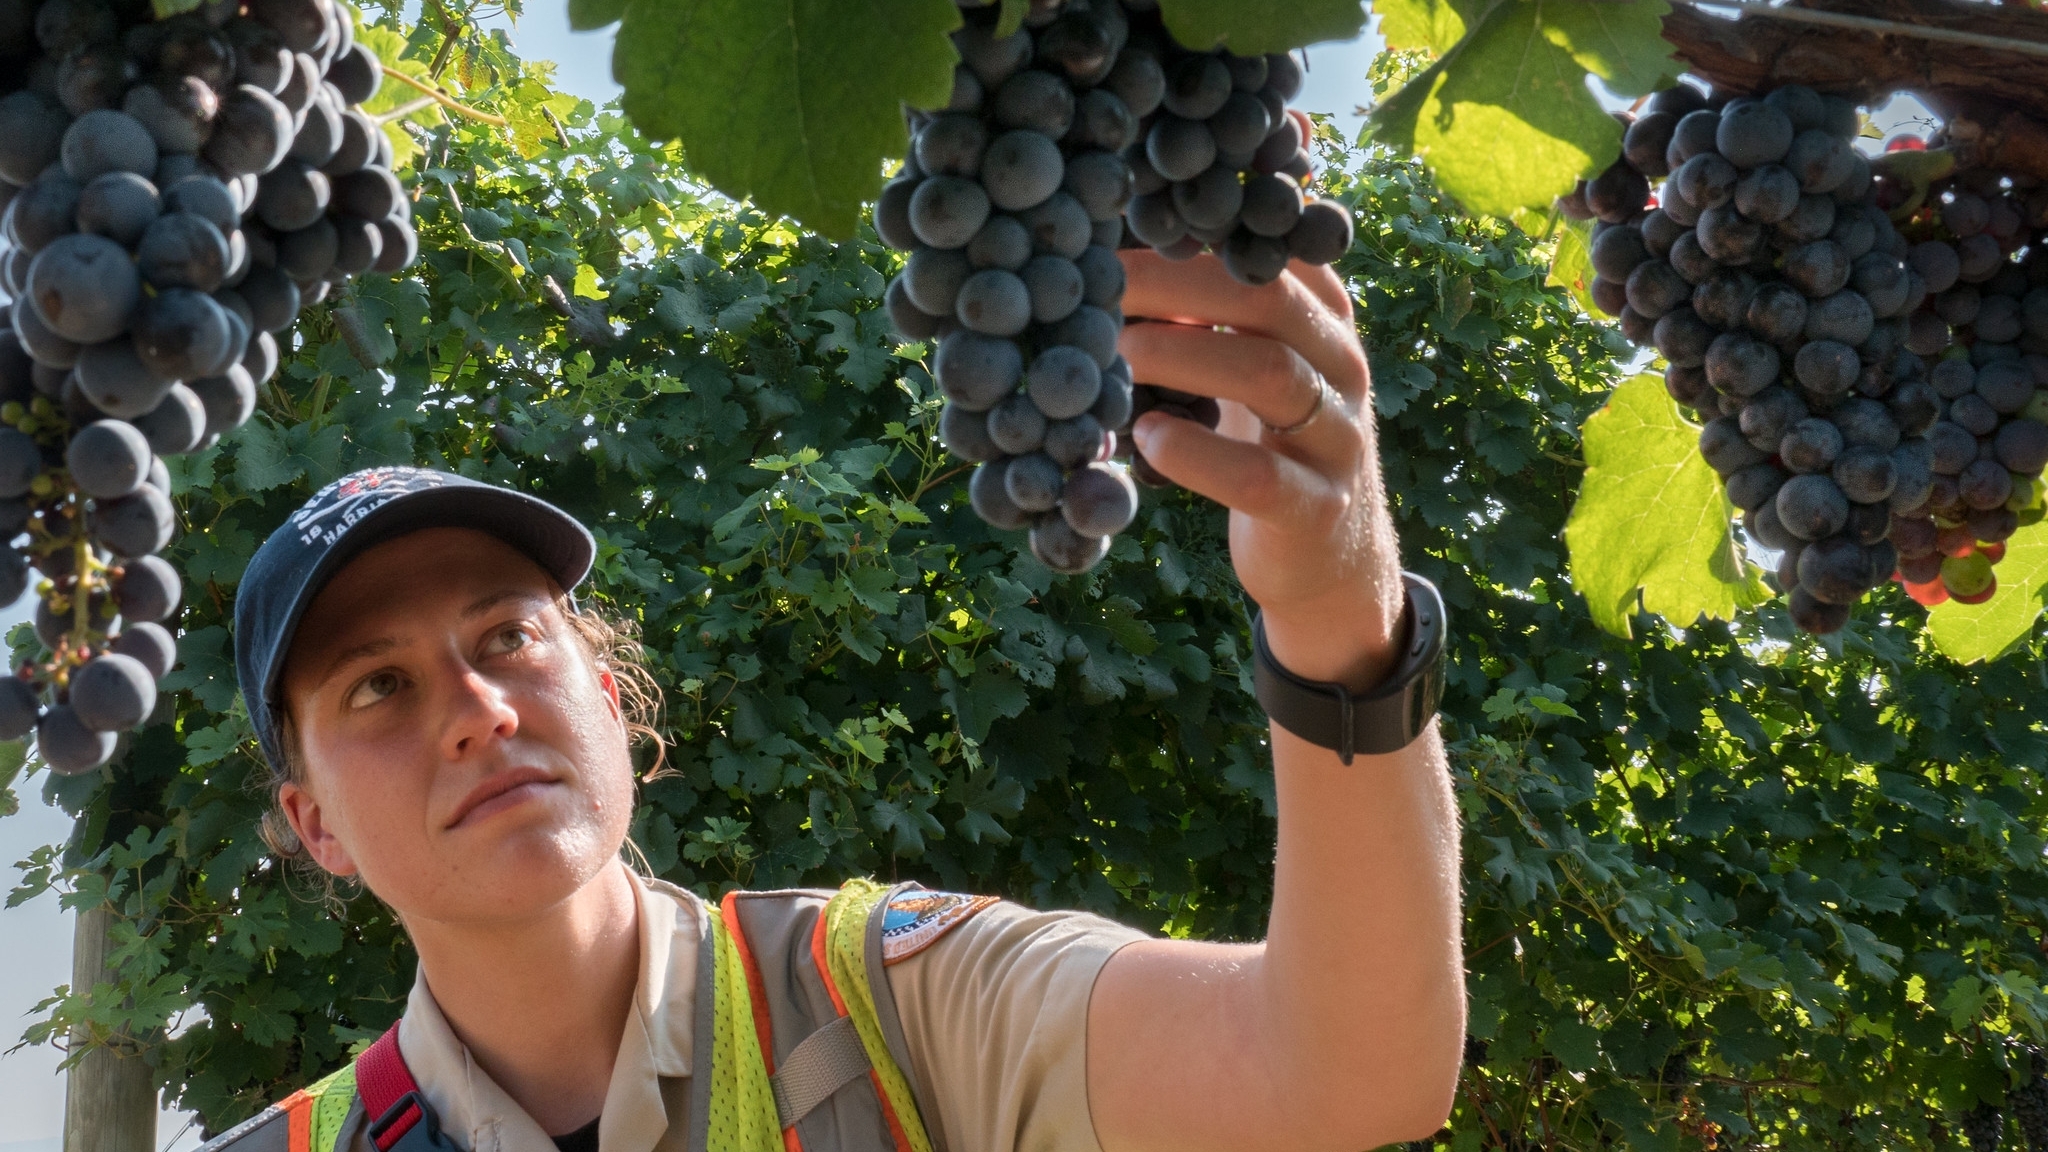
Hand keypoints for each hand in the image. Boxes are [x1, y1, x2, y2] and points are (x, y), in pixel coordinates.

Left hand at [1117, 249, 1403, 688]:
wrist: (1329, 555)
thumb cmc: (1267, 441)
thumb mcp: (1249, 364)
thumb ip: (1209, 309)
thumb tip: (1117, 245)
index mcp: (1324, 316)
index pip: (1273, 247)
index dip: (1201, 227)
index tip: (1124, 218)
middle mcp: (1341, 363)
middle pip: (1268, 295)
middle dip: (1176, 279)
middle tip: (1099, 279)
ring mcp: (1337, 436)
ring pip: (1270, 374)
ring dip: (1181, 354)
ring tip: (1113, 351)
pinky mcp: (1318, 507)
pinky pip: (1260, 475)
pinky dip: (1197, 455)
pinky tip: (1145, 439)